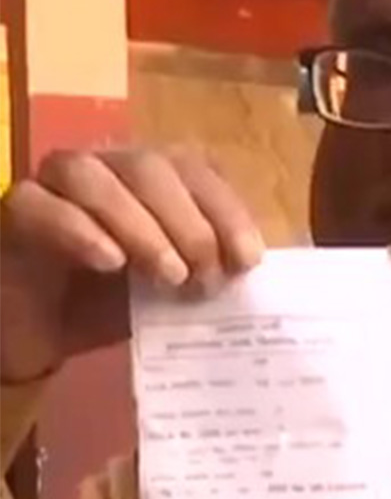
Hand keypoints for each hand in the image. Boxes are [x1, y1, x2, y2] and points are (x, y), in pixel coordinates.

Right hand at [0, 148, 263, 381]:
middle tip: (204, 278)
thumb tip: (259, 269)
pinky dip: (80, 229)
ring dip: (139, 224)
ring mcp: (52, 183)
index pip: (197, 170)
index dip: (227, 210)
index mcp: (152, 178)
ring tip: (167, 275)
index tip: (249, 261)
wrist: (41, 333)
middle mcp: (105, 168)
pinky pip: (40, 204)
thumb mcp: (174, 288)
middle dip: (188, 222)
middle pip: (149, 166)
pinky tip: (110, 262)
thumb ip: (212, 269)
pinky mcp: (14, 211)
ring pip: (92, 175)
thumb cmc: (114, 302)